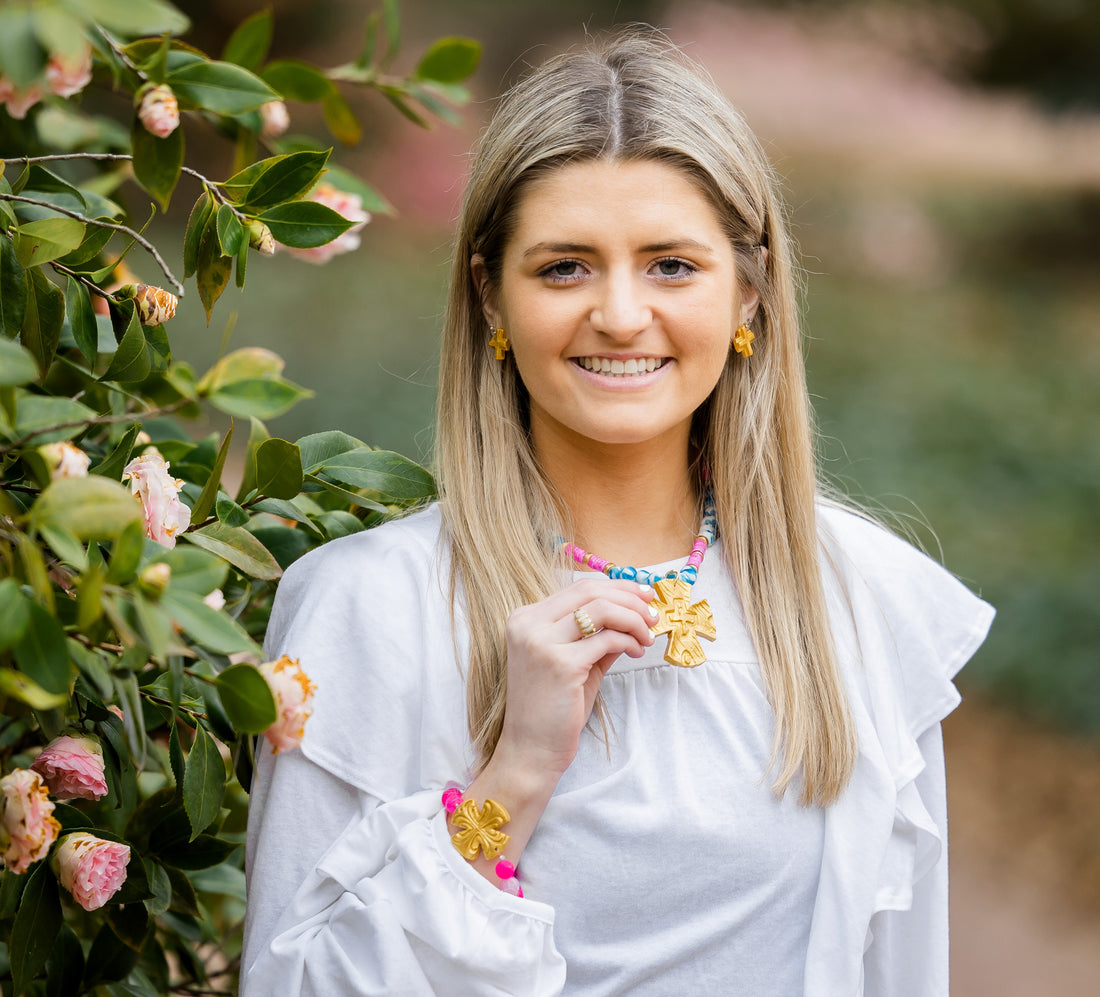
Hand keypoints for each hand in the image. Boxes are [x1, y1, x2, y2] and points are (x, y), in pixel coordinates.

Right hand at [497, 577, 656, 780]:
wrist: (530, 750)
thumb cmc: (551, 708)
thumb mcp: (574, 662)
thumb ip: (597, 635)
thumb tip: (634, 613)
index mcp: (526, 618)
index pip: (578, 588)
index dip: (617, 587)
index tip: (642, 596)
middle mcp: (529, 624)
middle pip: (590, 591)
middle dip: (630, 598)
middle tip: (653, 613)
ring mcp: (541, 642)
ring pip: (602, 609)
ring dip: (633, 618)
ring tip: (647, 635)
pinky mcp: (560, 663)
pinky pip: (607, 639)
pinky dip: (629, 641)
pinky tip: (637, 652)